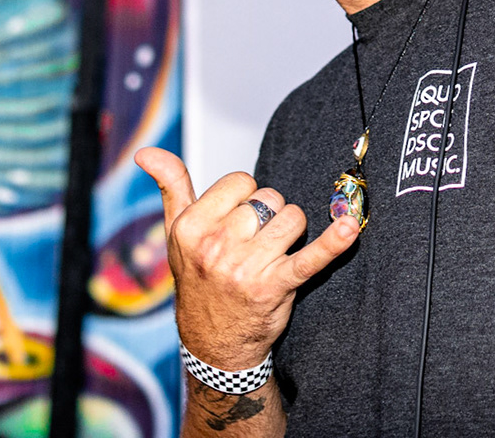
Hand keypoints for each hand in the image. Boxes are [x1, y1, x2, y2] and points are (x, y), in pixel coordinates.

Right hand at [135, 148, 360, 368]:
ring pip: (292, 219)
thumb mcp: (177, 234)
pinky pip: (310, 258)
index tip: (237, 220)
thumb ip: (171, 187)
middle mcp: (216, 246)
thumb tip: (146, 152)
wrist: (213, 342)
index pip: (241, 182)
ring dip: (291, 233)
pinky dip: (333, 242)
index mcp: (191, 226)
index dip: (246, 198)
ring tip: (273, 254)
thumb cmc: (198, 278)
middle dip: (269, 216)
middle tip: (254, 244)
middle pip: (269, 199)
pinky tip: (348, 227)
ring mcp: (246, 267)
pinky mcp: (276, 286)